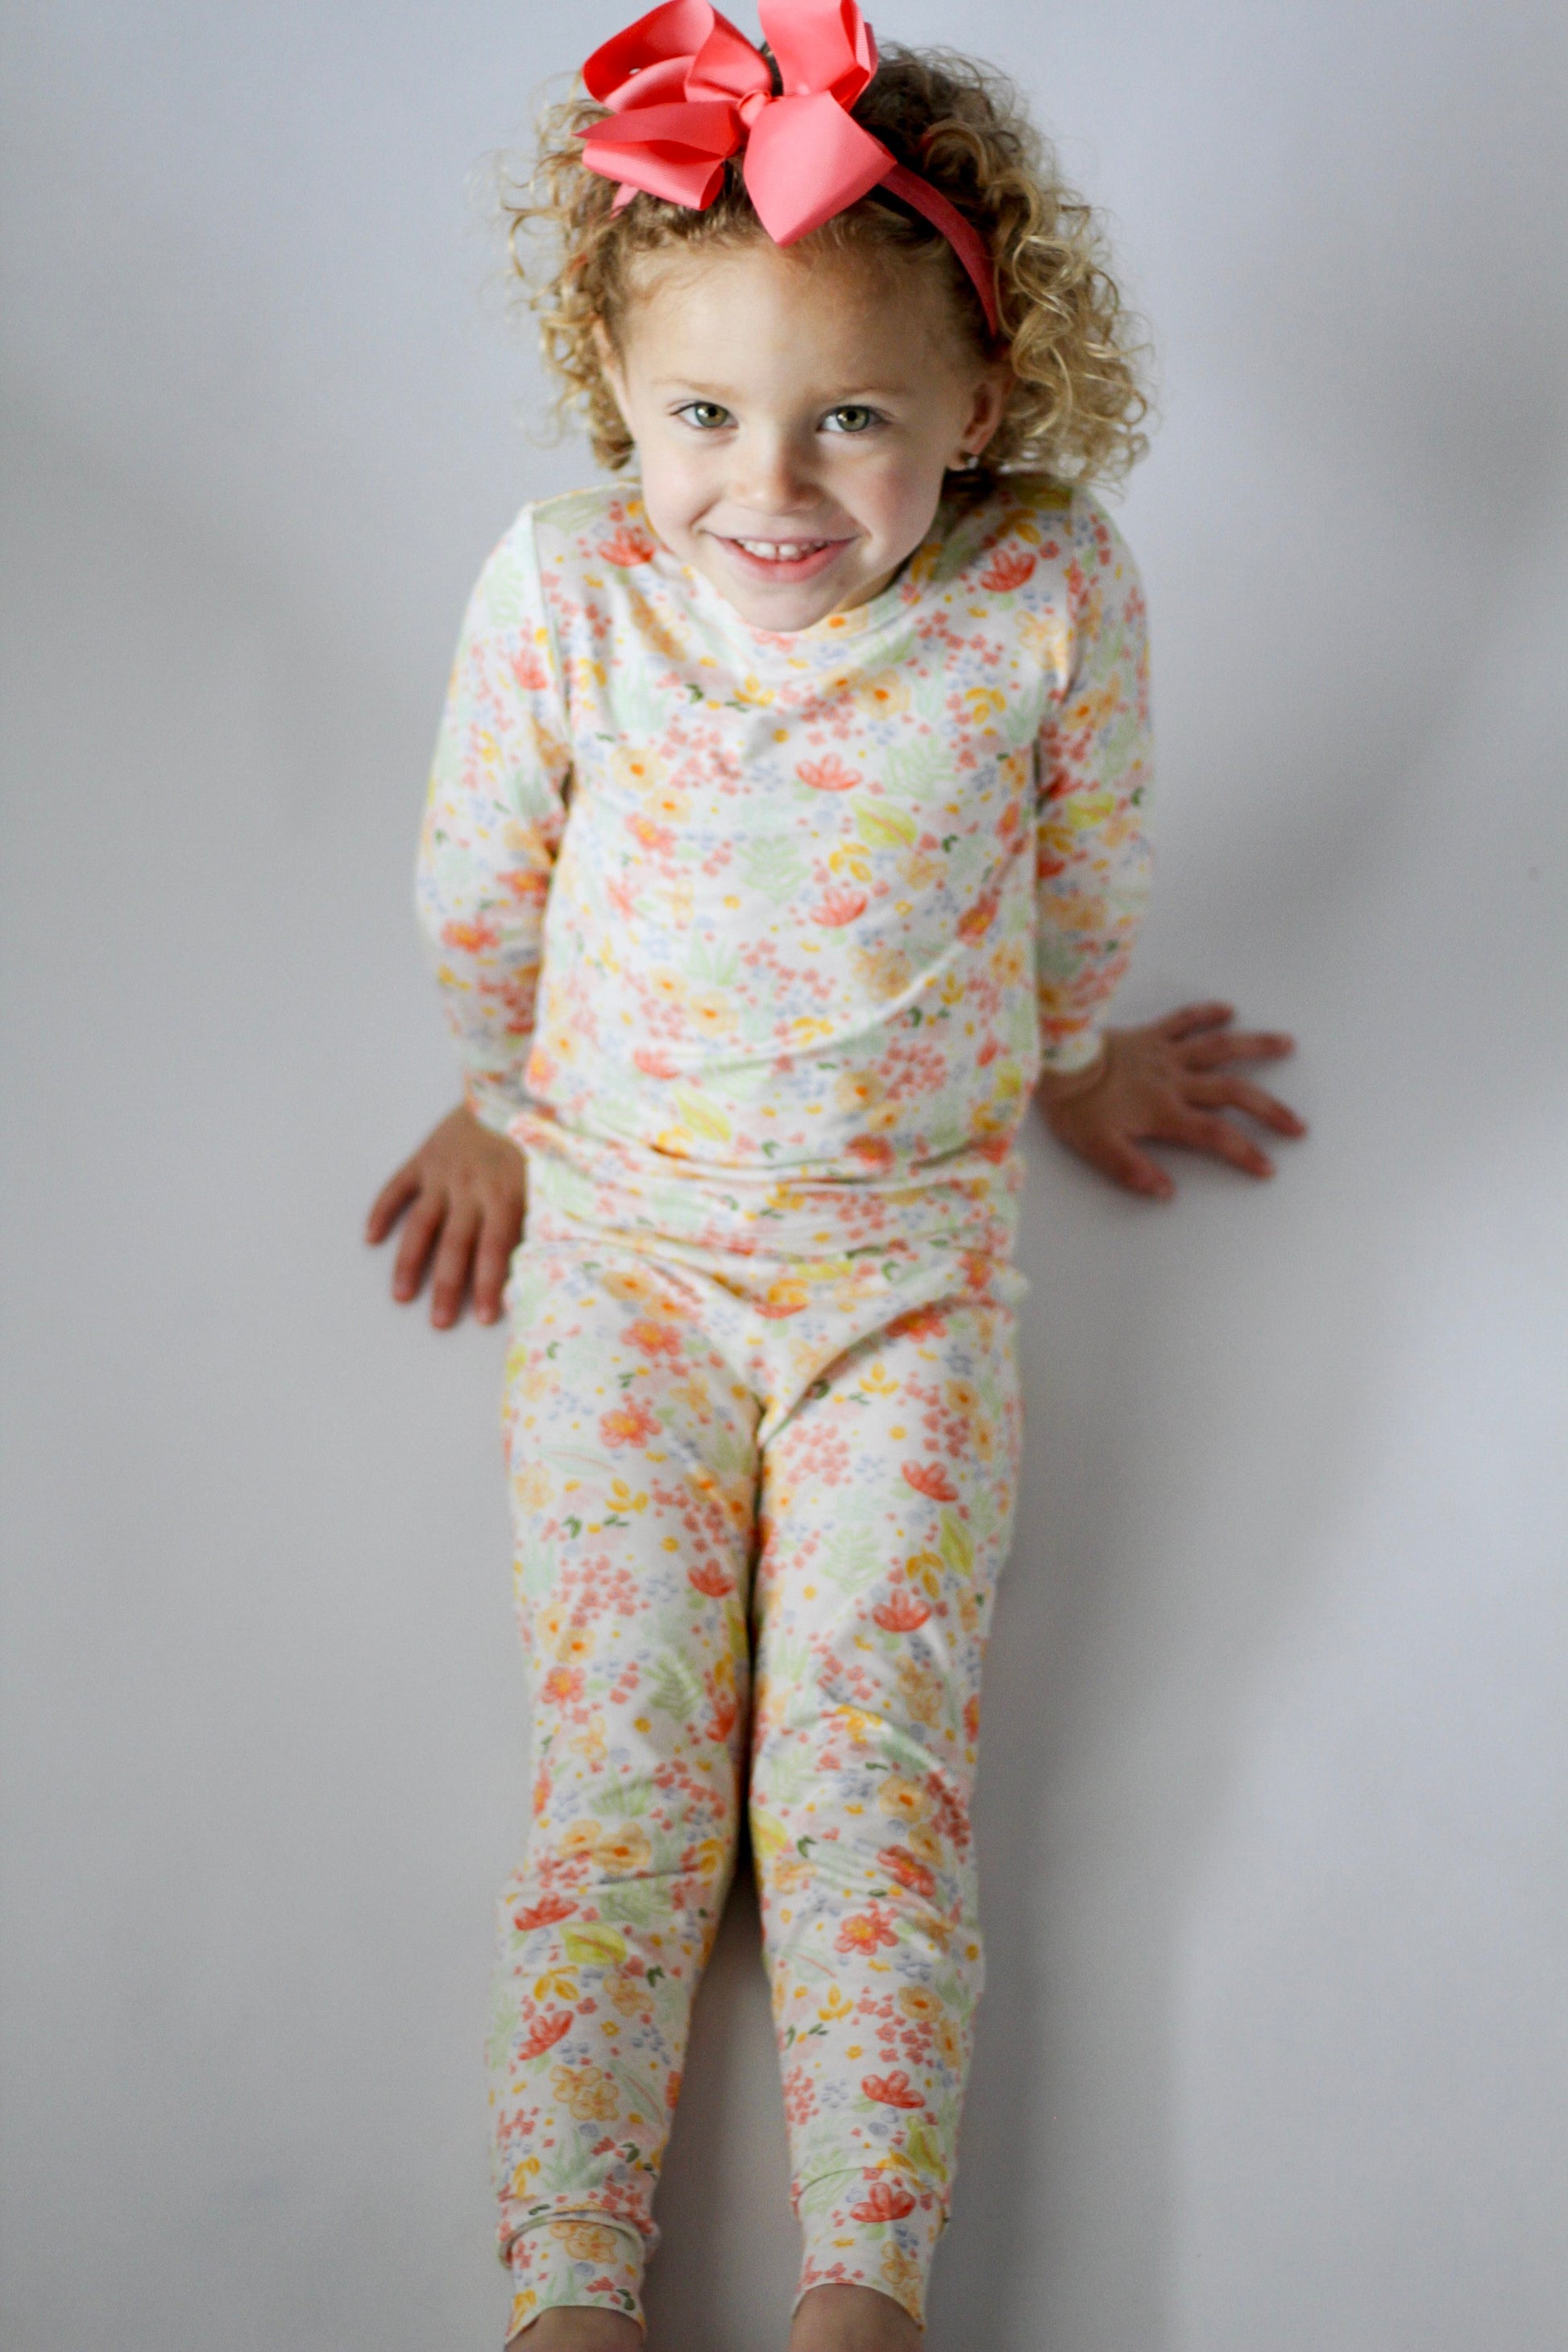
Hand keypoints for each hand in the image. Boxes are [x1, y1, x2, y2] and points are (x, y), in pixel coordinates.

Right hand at [365, 1104, 527, 1325]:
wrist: (512, 1083)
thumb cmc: (537, 1134)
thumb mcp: (549, 1174)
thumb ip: (541, 1214)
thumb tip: (545, 1260)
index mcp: (505, 1193)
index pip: (495, 1249)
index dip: (490, 1284)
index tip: (487, 1318)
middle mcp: (470, 1187)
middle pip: (455, 1245)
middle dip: (448, 1287)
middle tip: (439, 1323)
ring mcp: (443, 1172)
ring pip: (422, 1224)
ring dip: (409, 1262)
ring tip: (401, 1296)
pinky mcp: (424, 1156)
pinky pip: (397, 1187)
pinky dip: (382, 1211)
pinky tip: (371, 1238)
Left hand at [1038, 1001, 1305, 1200]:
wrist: (1056, 1060)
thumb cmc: (1074, 1108)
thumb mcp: (1098, 1149)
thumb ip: (1133, 1171)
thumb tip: (1166, 1192)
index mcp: (1165, 1112)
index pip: (1216, 1136)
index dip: (1245, 1152)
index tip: (1268, 1167)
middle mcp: (1175, 1081)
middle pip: (1234, 1093)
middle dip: (1270, 1109)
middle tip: (1297, 1123)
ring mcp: (1165, 1053)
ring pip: (1220, 1047)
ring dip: (1256, 1046)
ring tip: (1288, 1044)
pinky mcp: (1151, 1034)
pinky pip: (1184, 1019)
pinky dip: (1206, 1012)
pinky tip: (1228, 1009)